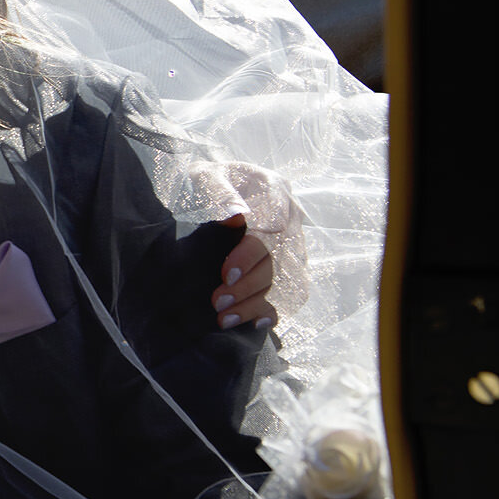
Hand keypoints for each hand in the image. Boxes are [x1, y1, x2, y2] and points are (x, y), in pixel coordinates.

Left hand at [188, 160, 307, 328]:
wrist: (218, 185)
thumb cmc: (208, 180)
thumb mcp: (205, 175)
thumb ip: (218, 190)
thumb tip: (235, 215)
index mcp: (273, 190)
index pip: (273, 226)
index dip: (252, 254)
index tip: (227, 274)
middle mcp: (291, 217)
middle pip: (280, 259)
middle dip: (248, 285)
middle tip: (217, 301)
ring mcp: (293, 241)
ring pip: (287, 280)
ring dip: (257, 303)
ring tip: (225, 318)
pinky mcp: (289, 263)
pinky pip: (292, 293)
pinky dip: (275, 309)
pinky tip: (255, 323)